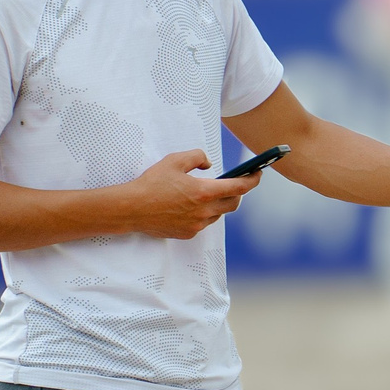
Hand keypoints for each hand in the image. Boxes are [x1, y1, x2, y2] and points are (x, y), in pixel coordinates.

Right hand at [122, 150, 258, 238]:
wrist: (131, 208)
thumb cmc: (151, 184)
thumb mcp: (174, 160)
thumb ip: (197, 157)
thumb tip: (208, 164)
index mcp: (204, 192)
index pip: (240, 188)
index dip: (252, 180)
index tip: (257, 174)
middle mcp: (204, 211)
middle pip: (233, 203)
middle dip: (237, 193)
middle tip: (233, 183)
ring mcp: (197, 224)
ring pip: (218, 214)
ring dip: (219, 204)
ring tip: (207, 193)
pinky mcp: (188, 233)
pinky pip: (204, 223)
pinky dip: (204, 213)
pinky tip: (191, 206)